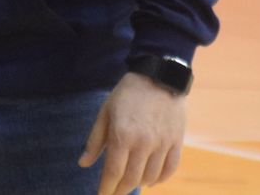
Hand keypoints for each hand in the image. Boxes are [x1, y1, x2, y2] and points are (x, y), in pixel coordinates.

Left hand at [78, 71, 186, 194]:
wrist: (159, 76)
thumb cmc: (127, 94)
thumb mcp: (105, 112)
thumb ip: (95, 140)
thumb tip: (83, 164)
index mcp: (122, 135)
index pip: (113, 172)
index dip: (106, 188)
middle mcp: (143, 143)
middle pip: (131, 179)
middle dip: (120, 190)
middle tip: (114, 193)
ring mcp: (162, 144)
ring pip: (151, 177)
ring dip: (139, 184)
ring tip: (130, 183)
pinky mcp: (176, 142)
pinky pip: (170, 169)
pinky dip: (160, 179)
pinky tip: (151, 180)